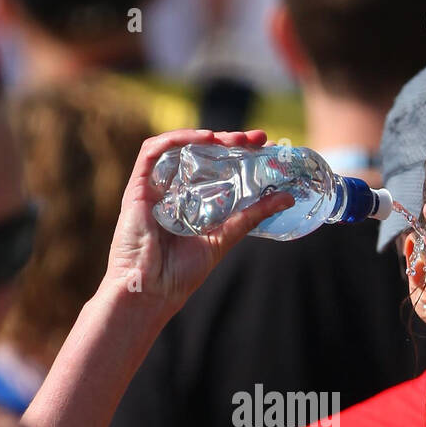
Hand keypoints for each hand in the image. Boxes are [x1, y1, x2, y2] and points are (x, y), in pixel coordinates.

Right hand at [103, 129, 294, 307]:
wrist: (151, 290)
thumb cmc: (180, 272)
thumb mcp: (224, 237)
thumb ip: (252, 216)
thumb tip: (287, 198)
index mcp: (191, 201)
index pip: (216, 167)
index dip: (239, 153)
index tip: (266, 147)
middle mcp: (173, 189)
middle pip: (200, 152)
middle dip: (230, 140)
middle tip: (257, 138)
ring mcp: (154, 186)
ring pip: (178, 146)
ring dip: (207, 136)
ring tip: (235, 138)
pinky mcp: (138, 186)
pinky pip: (152, 151)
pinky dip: (177, 139)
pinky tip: (204, 138)